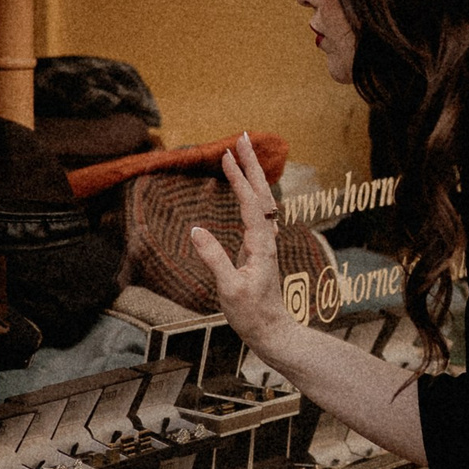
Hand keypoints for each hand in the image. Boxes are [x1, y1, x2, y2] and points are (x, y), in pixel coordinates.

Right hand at [185, 134, 291, 352]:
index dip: (239, 178)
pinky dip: (251, 193)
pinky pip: (257, 212)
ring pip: (262, 201)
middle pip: (262, 193)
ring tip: (241, 154)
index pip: (250, 203)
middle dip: (252, 164)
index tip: (227, 154)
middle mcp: (266, 239)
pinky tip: (247, 189)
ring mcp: (265, 243)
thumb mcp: (229, 289)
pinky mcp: (260, 249)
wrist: (272, 331)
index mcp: (260, 245)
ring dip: (253, 175)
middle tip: (242, 137)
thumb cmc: (251, 314)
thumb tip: (196, 229)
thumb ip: (214, 259)